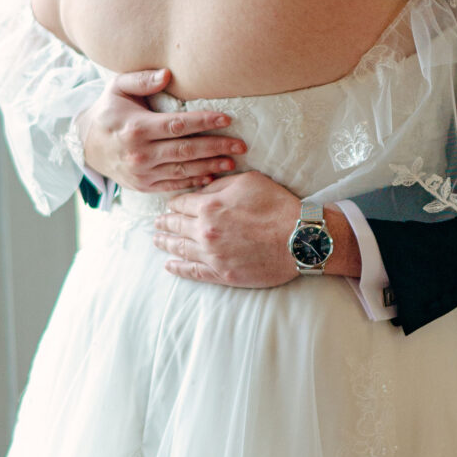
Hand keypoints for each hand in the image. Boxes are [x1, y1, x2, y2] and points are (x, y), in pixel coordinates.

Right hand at [77, 68, 246, 192]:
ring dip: (210, 166)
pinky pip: (174, 184)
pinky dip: (194, 181)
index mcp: (137, 128)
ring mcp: (142, 173)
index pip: (178, 125)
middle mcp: (140, 153)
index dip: (204, 122)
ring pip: (183, 170)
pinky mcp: (144, 186)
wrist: (85, 145)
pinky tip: (212, 175)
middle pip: (186, 150)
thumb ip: (141, 79)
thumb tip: (167, 74)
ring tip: (232, 162)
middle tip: (241, 145)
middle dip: (216, 147)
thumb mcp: (117, 88)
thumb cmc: (108, 111)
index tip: (227, 119)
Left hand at [153, 170, 361, 286]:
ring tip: (157, 240)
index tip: (171, 205)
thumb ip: (219, 185)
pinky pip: (192, 272)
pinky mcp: (222, 274)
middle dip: (164, 223)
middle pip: (175, 226)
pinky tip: (169, 265)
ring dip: (165, 243)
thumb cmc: (277, 206)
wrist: (299, 238)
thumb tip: (201, 190)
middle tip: (157, 223)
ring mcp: (212, 256)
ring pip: (179, 249)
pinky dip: (178, 268)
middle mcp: (205, 232)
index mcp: (209, 207)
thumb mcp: (248, 182)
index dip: (174, 203)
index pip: (180, 203)